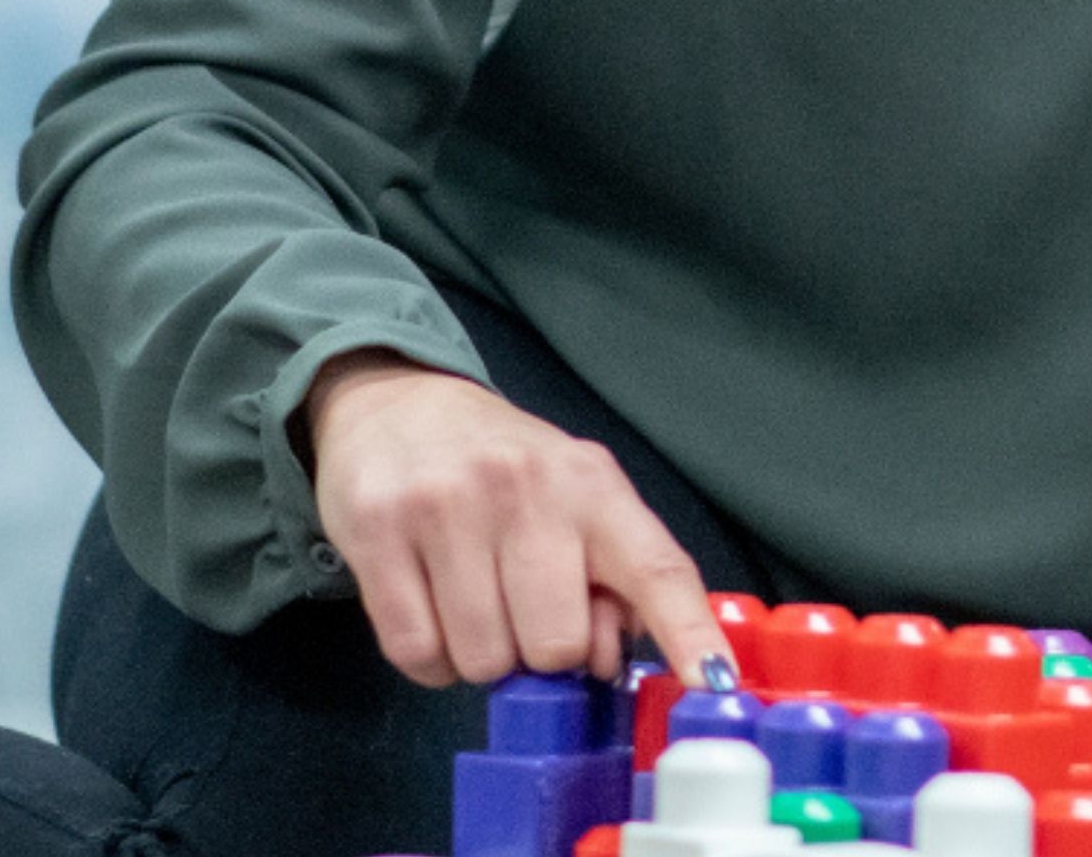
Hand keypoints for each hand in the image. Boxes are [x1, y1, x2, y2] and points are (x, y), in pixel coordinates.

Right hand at [305, 349, 732, 687]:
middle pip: (557, 645)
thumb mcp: (578, 502)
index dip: (689, 634)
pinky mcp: (376, 532)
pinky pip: (415, 653)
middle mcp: (526, 489)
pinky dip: (430, 660)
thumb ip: (614, 580)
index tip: (715, 685)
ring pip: (482, 659)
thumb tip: (609, 663)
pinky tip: (434, 614)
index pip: (657, 568)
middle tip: (525, 612)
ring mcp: (447, 508)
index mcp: (594, 486)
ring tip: (476, 603)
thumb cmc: (507, 473)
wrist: (401, 407)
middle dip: (543, 652)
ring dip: (482, 656)